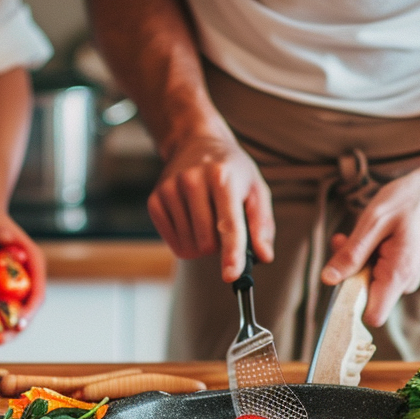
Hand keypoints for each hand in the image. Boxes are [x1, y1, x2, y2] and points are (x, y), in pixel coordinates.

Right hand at [148, 134, 274, 281]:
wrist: (196, 142)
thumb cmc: (232, 170)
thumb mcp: (256, 189)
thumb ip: (262, 224)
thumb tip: (264, 256)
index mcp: (222, 177)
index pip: (228, 224)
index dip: (231, 253)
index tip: (231, 275)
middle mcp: (192, 181)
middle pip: (208, 242)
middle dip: (220, 246)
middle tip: (223, 224)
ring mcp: (169, 190)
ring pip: (190, 247)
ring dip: (204, 244)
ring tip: (208, 218)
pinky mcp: (155, 201)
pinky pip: (174, 244)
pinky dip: (187, 241)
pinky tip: (192, 220)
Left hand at [321, 166, 419, 326]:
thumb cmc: (410, 200)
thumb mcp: (374, 221)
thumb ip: (352, 254)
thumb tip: (328, 280)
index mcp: (398, 275)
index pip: (373, 315)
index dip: (350, 305)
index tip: (335, 282)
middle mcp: (403, 283)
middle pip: (363, 295)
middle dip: (348, 270)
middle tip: (344, 240)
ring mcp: (403, 278)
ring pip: (366, 281)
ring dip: (356, 259)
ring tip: (361, 232)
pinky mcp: (400, 271)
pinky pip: (375, 271)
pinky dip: (366, 255)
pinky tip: (369, 235)